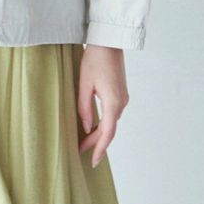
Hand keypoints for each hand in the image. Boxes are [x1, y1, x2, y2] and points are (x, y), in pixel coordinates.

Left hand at [77, 44, 127, 167]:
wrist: (109, 42)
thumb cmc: (94, 60)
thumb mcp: (84, 84)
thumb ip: (84, 108)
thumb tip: (86, 128)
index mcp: (113, 102)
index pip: (107, 133)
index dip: (99, 148)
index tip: (93, 161)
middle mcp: (121, 103)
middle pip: (109, 129)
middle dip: (95, 142)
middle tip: (79, 152)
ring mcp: (123, 98)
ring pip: (111, 122)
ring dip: (98, 133)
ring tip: (84, 142)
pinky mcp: (120, 93)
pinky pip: (112, 114)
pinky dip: (103, 123)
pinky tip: (92, 127)